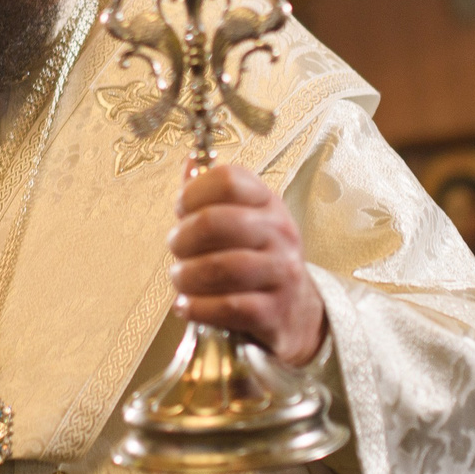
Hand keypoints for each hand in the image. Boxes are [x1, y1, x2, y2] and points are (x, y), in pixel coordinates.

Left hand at [169, 164, 326, 367]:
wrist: (298, 312)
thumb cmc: (257, 261)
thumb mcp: (244, 222)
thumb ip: (213, 196)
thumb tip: (191, 160)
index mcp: (268, 203)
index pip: (228, 179)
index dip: (193, 193)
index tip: (181, 211)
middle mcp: (279, 233)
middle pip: (215, 222)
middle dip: (182, 238)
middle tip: (176, 249)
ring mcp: (281, 273)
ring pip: (220, 267)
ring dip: (186, 276)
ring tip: (181, 280)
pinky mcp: (274, 312)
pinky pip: (228, 306)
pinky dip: (198, 307)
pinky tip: (188, 306)